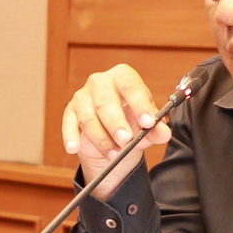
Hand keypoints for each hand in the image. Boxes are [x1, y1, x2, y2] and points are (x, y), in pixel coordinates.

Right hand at [61, 64, 172, 199]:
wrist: (113, 127)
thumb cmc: (132, 117)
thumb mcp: (148, 123)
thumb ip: (157, 128)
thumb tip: (164, 133)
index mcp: (124, 77)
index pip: (131, 86)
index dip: (140, 105)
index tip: (148, 122)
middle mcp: (101, 82)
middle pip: (106, 102)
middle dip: (116, 124)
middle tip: (126, 141)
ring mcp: (83, 96)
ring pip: (89, 118)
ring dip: (101, 140)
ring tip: (114, 156)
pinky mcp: (70, 111)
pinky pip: (68, 124)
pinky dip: (71, 137)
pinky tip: (73, 148)